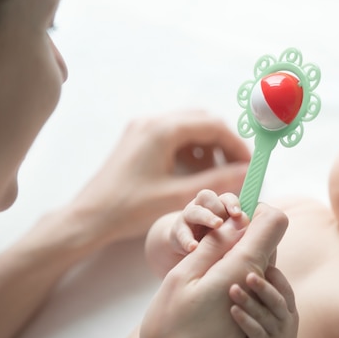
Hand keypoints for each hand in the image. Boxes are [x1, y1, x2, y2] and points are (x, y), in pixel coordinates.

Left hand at [65, 110, 249, 248]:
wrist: (89, 216)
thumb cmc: (130, 208)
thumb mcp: (179, 196)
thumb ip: (217, 180)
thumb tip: (247, 172)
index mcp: (163, 131)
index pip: (213, 125)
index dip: (236, 144)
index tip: (249, 164)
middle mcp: (153, 121)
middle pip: (202, 120)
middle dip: (223, 142)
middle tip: (236, 167)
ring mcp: (144, 128)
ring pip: (189, 126)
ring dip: (207, 146)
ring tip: (217, 172)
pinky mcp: (139, 138)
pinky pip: (174, 134)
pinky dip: (190, 149)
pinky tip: (194, 172)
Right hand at [138, 203, 288, 337]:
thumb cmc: (171, 329)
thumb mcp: (183, 277)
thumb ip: (213, 246)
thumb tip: (234, 222)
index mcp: (245, 266)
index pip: (274, 221)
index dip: (254, 210)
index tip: (229, 216)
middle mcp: (257, 281)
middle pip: (263, 239)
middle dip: (239, 231)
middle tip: (206, 241)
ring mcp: (252, 299)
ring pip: (251, 259)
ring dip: (230, 254)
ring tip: (199, 267)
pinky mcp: (245, 310)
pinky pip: (243, 279)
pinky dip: (228, 274)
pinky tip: (202, 288)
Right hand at [173, 190, 244, 253]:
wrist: (189, 247)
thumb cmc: (216, 239)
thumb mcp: (228, 232)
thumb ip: (238, 228)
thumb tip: (252, 227)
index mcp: (218, 205)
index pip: (226, 198)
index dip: (232, 203)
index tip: (238, 214)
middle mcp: (203, 207)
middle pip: (207, 197)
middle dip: (217, 207)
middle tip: (224, 221)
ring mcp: (189, 218)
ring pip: (194, 212)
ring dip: (206, 217)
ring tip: (216, 226)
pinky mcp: (178, 232)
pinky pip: (181, 233)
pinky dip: (187, 240)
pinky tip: (193, 247)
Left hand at [230, 266, 298, 337]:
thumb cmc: (273, 330)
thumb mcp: (278, 312)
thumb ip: (269, 293)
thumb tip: (255, 263)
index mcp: (289, 308)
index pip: (285, 289)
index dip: (276, 276)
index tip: (262, 262)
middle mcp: (285, 319)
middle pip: (277, 300)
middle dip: (263, 287)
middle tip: (248, 274)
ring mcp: (277, 333)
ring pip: (264, 315)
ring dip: (249, 301)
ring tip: (233, 289)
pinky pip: (255, 332)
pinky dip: (244, 321)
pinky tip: (233, 310)